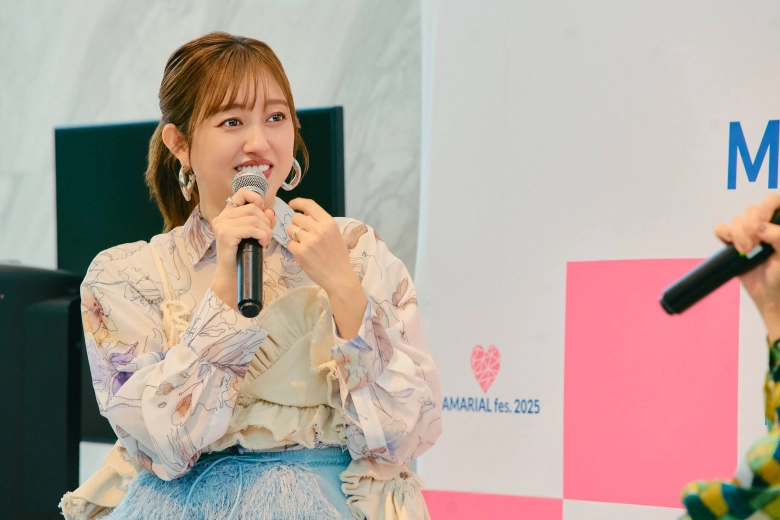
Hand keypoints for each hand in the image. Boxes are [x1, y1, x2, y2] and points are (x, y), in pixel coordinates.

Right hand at [210, 188, 275, 310]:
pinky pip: (251, 228)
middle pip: (252, 208)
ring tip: (265, 241)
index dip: (256, 199)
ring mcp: (222, 225)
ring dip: (265, 230)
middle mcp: (222, 217)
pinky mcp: (226, 234)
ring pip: (253, 218)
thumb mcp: (256, 234)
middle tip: (267, 235)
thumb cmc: (244, 255)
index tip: (263, 214)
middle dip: (266, 221)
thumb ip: (264, 221)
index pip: (242, 193)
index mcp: (227, 214)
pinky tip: (262, 244)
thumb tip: (270, 211)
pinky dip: (262, 236)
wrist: (233, 275)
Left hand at [284, 198, 356, 293]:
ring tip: (304, 244)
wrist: (339, 277)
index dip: (298, 203)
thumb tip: (303, 215)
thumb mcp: (334, 234)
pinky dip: (294, 248)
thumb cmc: (338, 256)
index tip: (292, 205)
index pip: (309, 205)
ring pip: (290, 230)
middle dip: (296, 224)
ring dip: (294, 236)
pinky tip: (303, 254)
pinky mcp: (300, 252)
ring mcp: (308, 241)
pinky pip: (289, 243)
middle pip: (296, 218)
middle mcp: (318, 229)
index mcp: (329, 223)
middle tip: (303, 234)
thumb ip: (321, 223)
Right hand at [715, 194, 779, 334]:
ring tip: (746, 252)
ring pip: (737, 220)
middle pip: (752, 209)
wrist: (769, 294)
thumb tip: (760, 227)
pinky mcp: (732, 242)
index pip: (774, 201)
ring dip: (739, 236)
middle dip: (750, 227)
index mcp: (779, 225)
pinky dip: (724, 234)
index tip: (764, 221)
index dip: (768, 206)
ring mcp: (747, 234)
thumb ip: (779, 236)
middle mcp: (764, 225)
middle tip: (755, 244)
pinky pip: (721, 229)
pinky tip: (732, 246)